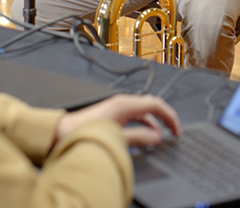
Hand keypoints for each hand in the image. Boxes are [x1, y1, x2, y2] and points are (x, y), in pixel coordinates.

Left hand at [54, 94, 181, 148]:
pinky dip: (142, 125)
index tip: (177, 129)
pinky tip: (143, 136)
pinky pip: (134, 117)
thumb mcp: (117, 138)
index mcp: (125, 104)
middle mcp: (122, 102)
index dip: (170, 116)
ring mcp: (117, 107)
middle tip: (173, 132)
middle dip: (164, 118)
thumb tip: (156, 136)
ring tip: (159, 138)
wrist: (63, 133)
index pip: (156, 104)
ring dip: (153, 124)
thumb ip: (139, 137)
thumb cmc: (84, 132)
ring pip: (142, 112)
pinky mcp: (112, 114)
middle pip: (151, 106)